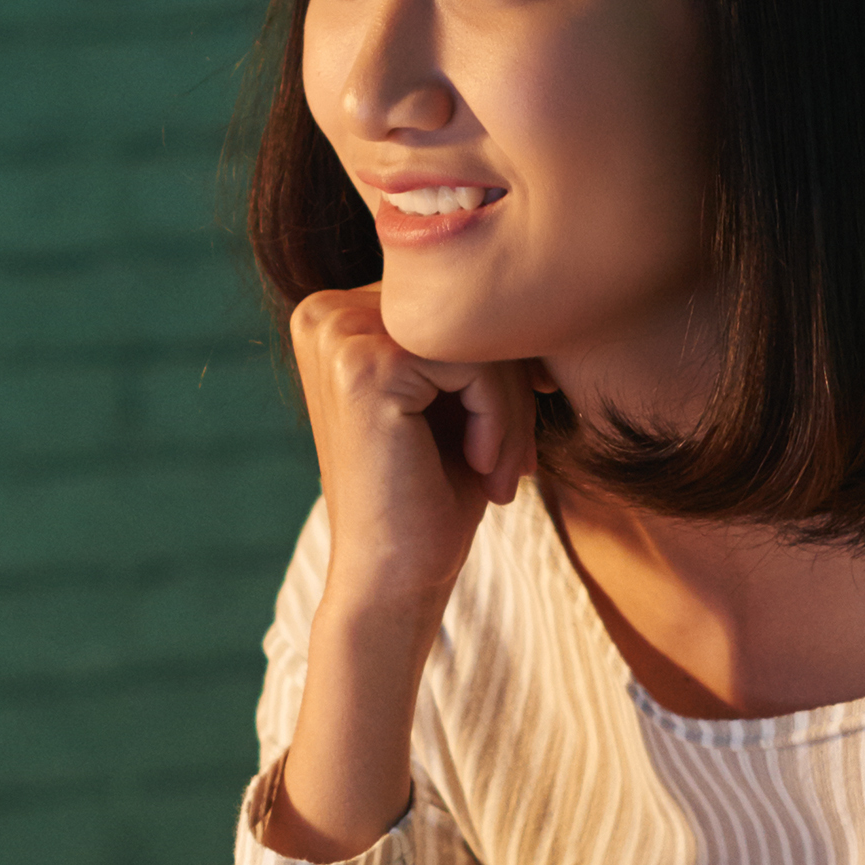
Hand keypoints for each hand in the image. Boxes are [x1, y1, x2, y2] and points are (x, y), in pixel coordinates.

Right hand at [290, 283, 534, 629]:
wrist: (393, 582)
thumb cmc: (430, 495)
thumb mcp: (453, 398)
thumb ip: (471, 336)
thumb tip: (540, 282)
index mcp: (338, 314)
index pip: (451, 301)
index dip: (498, 363)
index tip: (511, 431)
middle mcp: (324, 312)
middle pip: (463, 311)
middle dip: (508, 386)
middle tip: (512, 461)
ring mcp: (337, 334)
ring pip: (475, 335)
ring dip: (509, 408)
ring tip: (500, 470)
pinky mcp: (365, 366)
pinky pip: (475, 363)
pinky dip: (500, 419)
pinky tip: (483, 468)